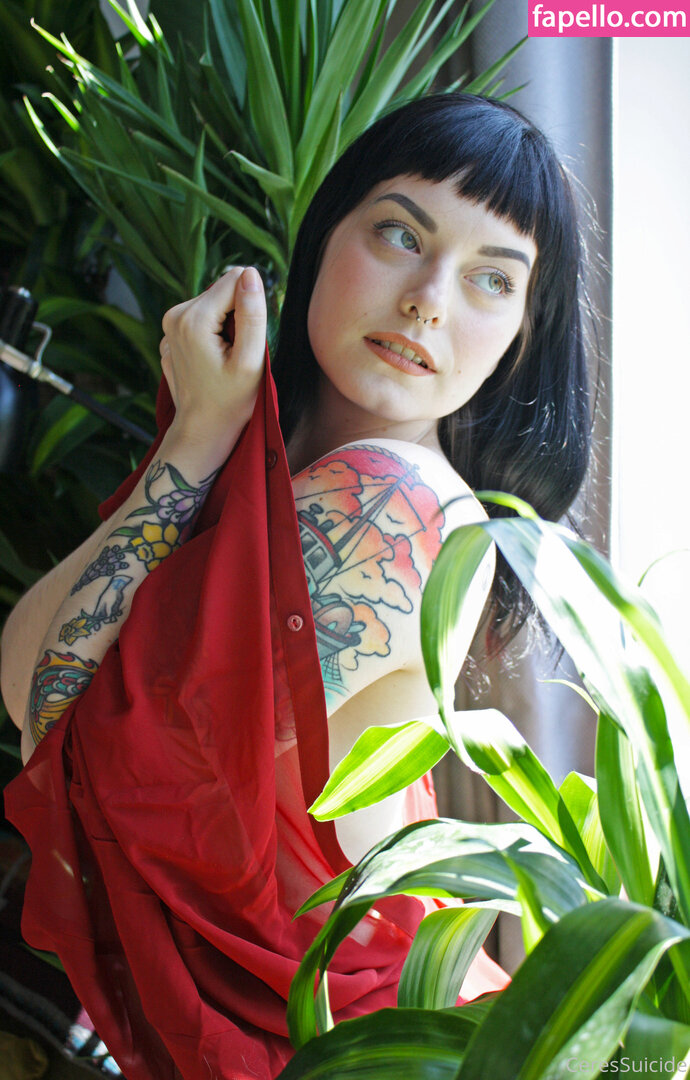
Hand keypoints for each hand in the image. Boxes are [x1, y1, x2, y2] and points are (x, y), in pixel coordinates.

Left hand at [159, 267, 266, 458]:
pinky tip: (212, 361)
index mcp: (193, 318)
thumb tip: (251, 274)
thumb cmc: (230, 402)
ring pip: (214, 304)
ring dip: (228, 326)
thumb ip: (252, 315)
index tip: (246, 340)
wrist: (202, 430)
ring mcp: (169, 325)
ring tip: (226, 358)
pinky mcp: (171, 335)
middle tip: (237, 354)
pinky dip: (213, 335)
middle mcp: (175, 314)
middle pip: (223, 290)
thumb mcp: (250, 361)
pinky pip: (202, 320)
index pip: (236, 279)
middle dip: (238, 316)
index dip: (251, 307)